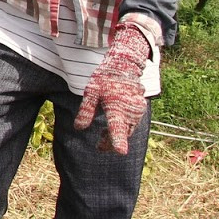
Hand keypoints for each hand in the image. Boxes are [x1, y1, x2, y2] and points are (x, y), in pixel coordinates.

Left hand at [75, 22, 150, 154]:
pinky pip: (131, 124)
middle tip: (99, 146)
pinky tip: (111, 127)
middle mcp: (130, 112)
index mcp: (116, 107)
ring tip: (102, 137)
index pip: (117, 128)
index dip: (118, 141)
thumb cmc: (104, 79)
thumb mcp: (90, 93)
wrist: (123, 66)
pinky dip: (123, 128)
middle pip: (123, 134)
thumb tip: (79, 128)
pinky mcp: (139, 110)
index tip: (121, 152)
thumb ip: (86, 111)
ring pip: (128, 130)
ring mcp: (137, 111)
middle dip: (111, 143)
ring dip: (116, 136)